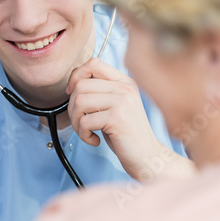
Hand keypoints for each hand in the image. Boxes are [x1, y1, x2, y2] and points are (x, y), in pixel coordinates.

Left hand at [67, 58, 161, 180]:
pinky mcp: (117, 118)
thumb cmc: (127, 135)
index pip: (93, 63)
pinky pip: (85, 122)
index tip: (72, 94)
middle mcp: (125, 88)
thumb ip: (101, 92)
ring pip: (79, 102)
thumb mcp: (116, 106)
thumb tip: (73, 85)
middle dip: (72, 106)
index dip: (76, 77)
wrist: (148, 157)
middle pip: (81, 84)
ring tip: (86, 131)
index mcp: (125, 82)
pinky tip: (94, 140)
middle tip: (80, 122)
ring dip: (76, 121)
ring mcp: (122, 101)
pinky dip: (83, 135)